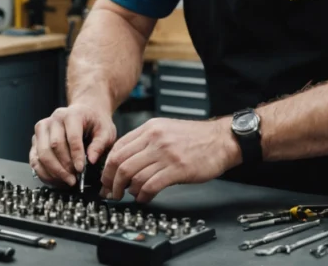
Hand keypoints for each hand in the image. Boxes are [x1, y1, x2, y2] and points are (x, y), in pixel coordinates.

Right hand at [29, 104, 115, 186]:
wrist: (85, 113)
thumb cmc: (94, 122)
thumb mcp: (105, 131)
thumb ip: (99, 145)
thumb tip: (91, 160)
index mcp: (71, 114)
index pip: (72, 137)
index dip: (76, 155)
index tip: (81, 169)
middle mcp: (53, 120)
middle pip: (54, 146)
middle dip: (64, 166)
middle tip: (74, 178)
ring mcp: (42, 129)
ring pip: (42, 153)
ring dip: (54, 171)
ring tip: (67, 180)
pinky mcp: (36, 139)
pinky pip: (34, 158)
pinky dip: (44, 172)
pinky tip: (55, 179)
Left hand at [99, 117, 240, 202]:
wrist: (221, 140)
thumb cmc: (195, 138)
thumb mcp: (165, 130)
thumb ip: (145, 142)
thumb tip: (125, 161)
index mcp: (149, 129)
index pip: (117, 148)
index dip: (107, 167)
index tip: (106, 179)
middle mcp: (154, 139)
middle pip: (120, 163)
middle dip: (111, 181)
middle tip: (111, 192)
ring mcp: (165, 154)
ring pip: (132, 175)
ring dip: (126, 190)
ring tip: (128, 196)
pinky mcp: (177, 169)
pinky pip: (150, 185)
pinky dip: (142, 195)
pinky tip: (143, 198)